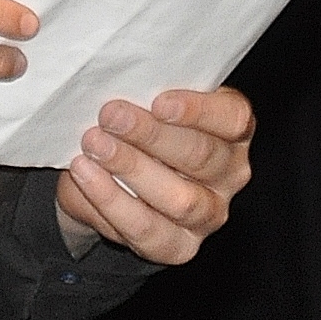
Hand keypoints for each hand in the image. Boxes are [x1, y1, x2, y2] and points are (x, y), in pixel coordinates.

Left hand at [54, 86, 255, 264]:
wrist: (105, 179)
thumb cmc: (134, 129)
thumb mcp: (144, 103)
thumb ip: (144, 89)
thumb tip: (120, 72)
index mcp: (232, 129)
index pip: (233, 118)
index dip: (199, 110)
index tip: (158, 101)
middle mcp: (230, 173)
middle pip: (201, 156)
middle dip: (151, 135)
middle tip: (110, 115)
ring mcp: (209, 214)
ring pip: (179, 198)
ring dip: (131, 168)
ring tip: (94, 144)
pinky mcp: (180, 246)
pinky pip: (148, 229)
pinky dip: (112, 201)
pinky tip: (86, 175)